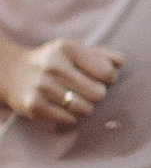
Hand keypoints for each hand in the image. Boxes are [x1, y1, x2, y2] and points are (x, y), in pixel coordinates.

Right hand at [0, 36, 120, 131]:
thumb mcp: (74, 51)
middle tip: (85, 90)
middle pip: (99, 94)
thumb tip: (120, 62)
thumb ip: (101, 55)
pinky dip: (70, 116)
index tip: (100, 77)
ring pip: (86, 109)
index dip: (108, 78)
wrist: (13, 72)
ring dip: (84, 106)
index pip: (106, 72)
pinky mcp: (35, 105)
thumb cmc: (53, 61)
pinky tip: (60, 106)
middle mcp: (54, 66)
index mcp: (67, 48)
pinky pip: (70, 119)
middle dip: (96, 94)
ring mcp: (43, 86)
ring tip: (72, 97)